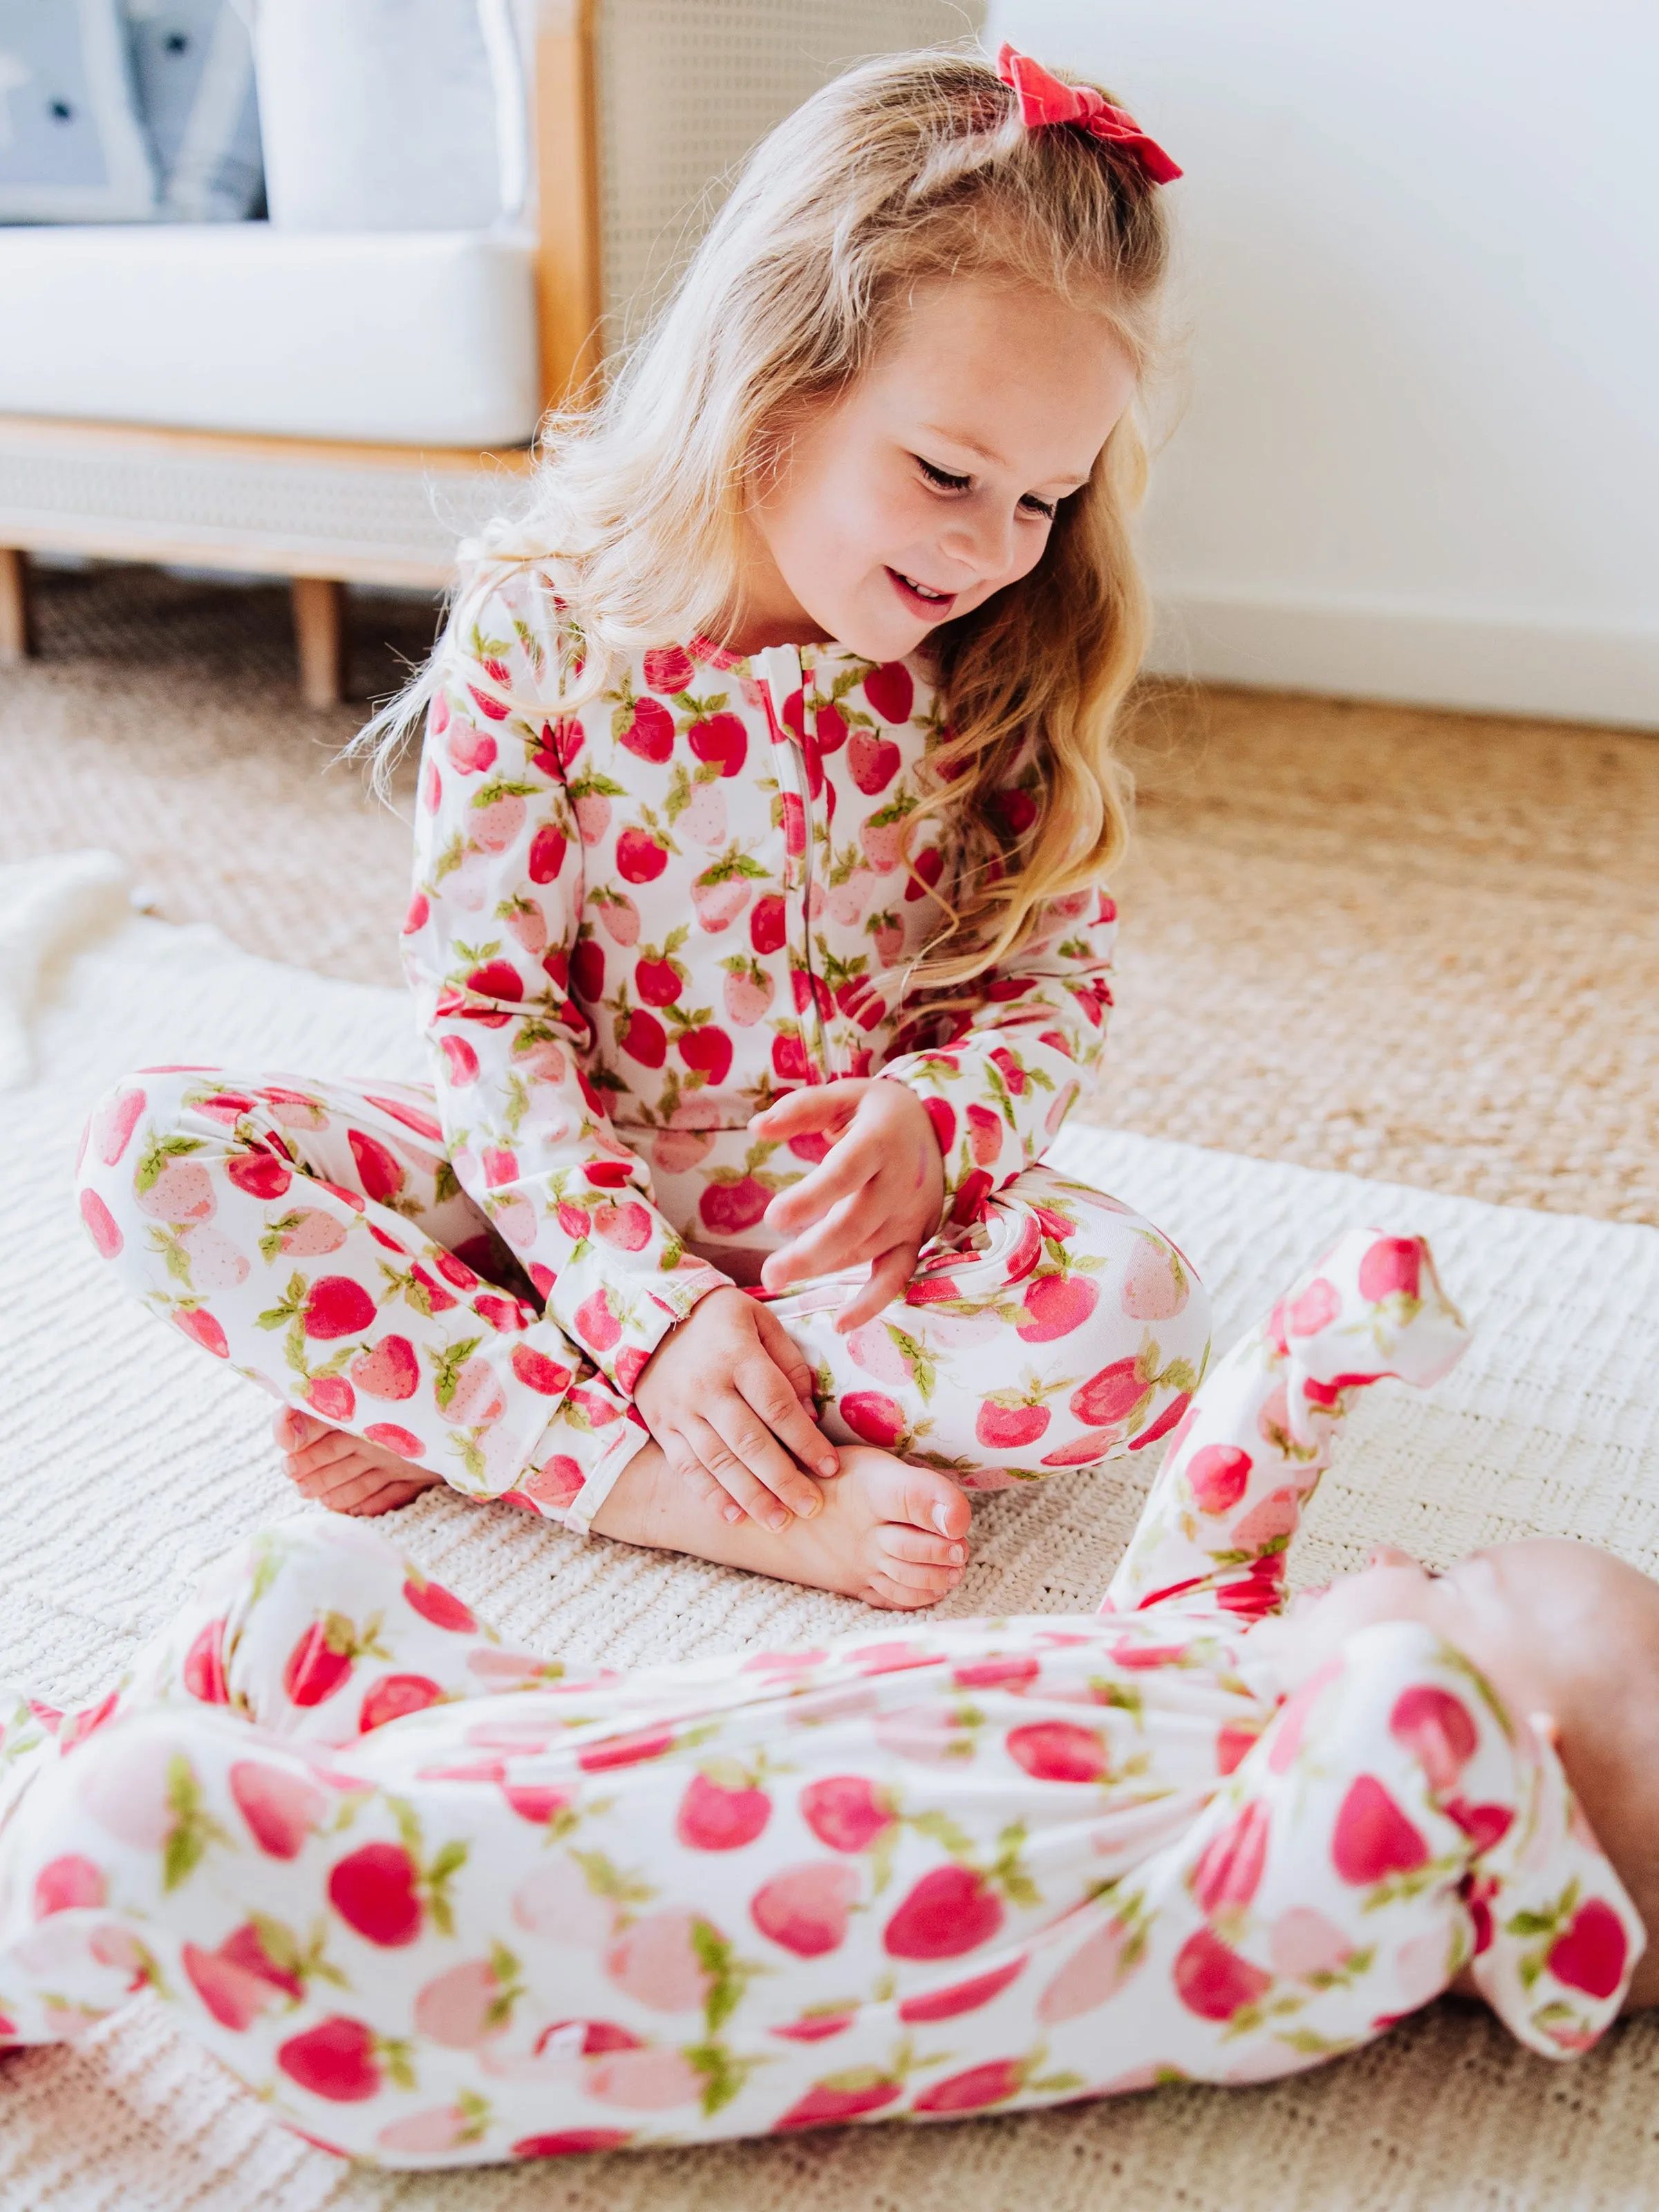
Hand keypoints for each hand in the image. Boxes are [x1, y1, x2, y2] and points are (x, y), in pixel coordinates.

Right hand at [633, 1287, 838, 1528]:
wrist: (651, 1317)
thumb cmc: (720, 1320)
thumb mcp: (760, 1320)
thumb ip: (789, 1364)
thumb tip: (811, 1415)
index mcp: (737, 1356)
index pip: (777, 1406)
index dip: (805, 1440)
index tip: (831, 1466)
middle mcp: (707, 1387)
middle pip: (749, 1442)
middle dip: (783, 1480)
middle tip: (811, 1507)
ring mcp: (680, 1410)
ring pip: (718, 1461)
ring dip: (751, 1497)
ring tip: (779, 1523)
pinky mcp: (664, 1427)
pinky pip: (686, 1467)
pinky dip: (711, 1495)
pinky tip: (735, 1518)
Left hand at [751, 1077, 944, 1332]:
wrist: (943, 1129)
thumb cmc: (880, 1113)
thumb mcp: (845, 1095)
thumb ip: (802, 1109)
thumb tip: (756, 1127)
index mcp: (880, 1141)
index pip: (846, 1173)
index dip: (812, 1198)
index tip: (774, 1216)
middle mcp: (899, 1183)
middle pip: (854, 1224)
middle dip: (811, 1253)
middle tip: (770, 1273)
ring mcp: (910, 1216)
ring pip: (866, 1251)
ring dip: (823, 1270)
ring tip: (776, 1278)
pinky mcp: (915, 1239)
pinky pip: (896, 1276)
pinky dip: (872, 1303)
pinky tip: (841, 1324)